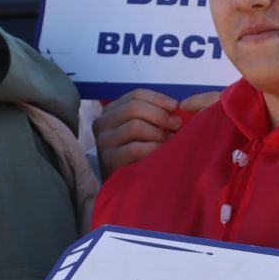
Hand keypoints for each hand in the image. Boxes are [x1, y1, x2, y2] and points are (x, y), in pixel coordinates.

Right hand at [94, 89, 220, 176]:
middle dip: (160, 115)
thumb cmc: (138, 153)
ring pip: (135, 126)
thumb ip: (152, 114)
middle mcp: (101, 123)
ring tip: (170, 141)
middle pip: (134, 108)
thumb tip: (176, 106)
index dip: (158, 98)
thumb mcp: (143, 129)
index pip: (135, 95)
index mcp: (110, 112)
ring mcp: (103, 142)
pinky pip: (135, 148)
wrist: (124, 184)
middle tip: (177, 125)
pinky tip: (163, 153)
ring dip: (158, 132)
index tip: (176, 106)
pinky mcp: (108, 160)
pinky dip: (153, 148)